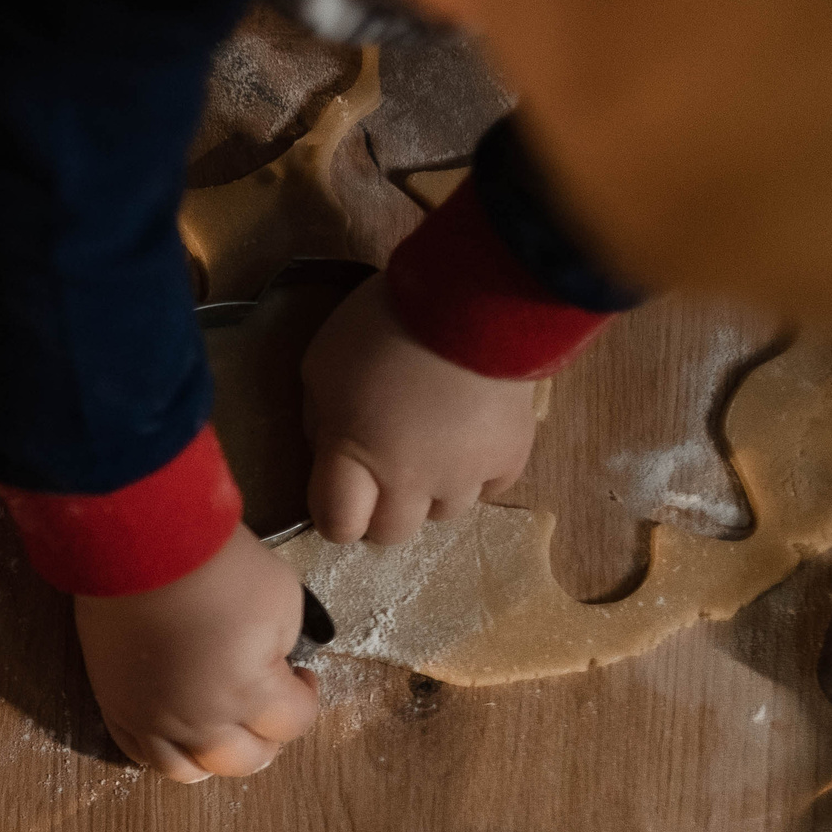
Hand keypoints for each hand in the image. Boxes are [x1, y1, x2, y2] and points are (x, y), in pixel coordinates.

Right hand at [72, 525, 320, 781]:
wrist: (141, 545)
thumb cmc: (216, 566)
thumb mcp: (284, 598)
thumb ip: (285, 644)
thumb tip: (272, 664)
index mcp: (248, 692)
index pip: (293, 723)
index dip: (307, 698)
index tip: (302, 674)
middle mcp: (198, 720)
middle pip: (244, 761)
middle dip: (267, 737)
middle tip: (266, 706)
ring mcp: (151, 718)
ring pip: (187, 770)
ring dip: (214, 756)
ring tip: (221, 729)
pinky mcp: (116, 706)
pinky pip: (137, 753)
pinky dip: (164, 750)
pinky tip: (177, 728)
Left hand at [303, 271, 541, 545]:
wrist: (476, 298)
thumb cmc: (383, 325)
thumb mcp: (321, 365)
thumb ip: (320, 418)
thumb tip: (329, 449)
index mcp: (356, 459)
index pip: (338, 525)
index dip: (333, 514)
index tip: (337, 490)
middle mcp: (411, 483)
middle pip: (391, 533)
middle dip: (380, 510)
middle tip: (383, 471)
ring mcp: (465, 475)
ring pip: (444, 515)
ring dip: (432, 491)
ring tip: (432, 447)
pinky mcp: (511, 457)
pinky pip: (491, 490)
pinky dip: (478, 474)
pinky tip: (470, 441)